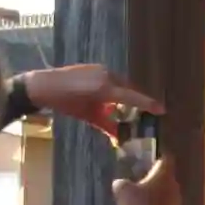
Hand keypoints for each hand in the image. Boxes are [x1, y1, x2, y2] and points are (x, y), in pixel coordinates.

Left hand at [24, 65, 163, 135]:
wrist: (42, 85)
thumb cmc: (64, 102)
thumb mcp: (87, 116)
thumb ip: (107, 124)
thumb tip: (121, 137)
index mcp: (106, 88)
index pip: (133, 97)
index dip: (149, 104)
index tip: (162, 110)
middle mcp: (107, 75)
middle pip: (129, 90)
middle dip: (137, 102)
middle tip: (144, 114)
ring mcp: (101, 69)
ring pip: (121, 85)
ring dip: (125, 96)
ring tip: (126, 109)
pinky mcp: (95, 67)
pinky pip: (111, 79)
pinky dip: (115, 90)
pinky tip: (110, 100)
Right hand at [112, 157, 181, 204]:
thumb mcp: (122, 191)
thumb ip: (121, 183)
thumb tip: (120, 183)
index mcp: (164, 174)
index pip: (166, 158)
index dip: (157, 156)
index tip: (149, 157)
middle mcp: (174, 186)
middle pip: (166, 176)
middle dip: (155, 177)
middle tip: (141, 179)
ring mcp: (177, 202)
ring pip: (167, 192)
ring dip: (157, 194)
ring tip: (142, 199)